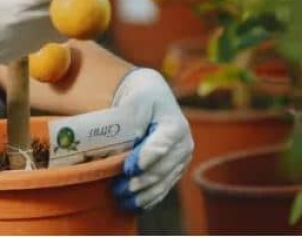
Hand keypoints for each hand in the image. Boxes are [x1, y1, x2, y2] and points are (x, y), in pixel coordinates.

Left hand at [111, 67, 193, 211]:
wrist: (153, 95)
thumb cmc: (142, 97)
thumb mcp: (136, 101)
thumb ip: (133, 122)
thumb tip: (126, 147)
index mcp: (175, 126)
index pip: (161, 146)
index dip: (145, 159)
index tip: (129, 169)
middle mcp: (183, 145)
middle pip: (161, 169)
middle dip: (139, 182)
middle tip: (118, 189)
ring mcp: (181, 159)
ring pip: (162, 182)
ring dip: (142, 194)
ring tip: (121, 201)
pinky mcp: (175, 169)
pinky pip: (163, 187)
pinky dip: (149, 197)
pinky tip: (134, 206)